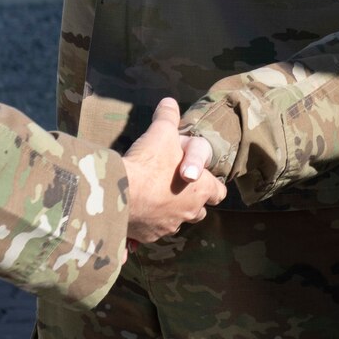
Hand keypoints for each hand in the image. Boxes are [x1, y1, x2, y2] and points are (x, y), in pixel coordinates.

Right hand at [121, 98, 225, 243]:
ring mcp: (168, 226)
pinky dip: (147, 224)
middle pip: (199, 211)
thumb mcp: (161, 133)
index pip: (219, 192)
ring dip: (169, 212)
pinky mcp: (148, 236)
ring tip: (154, 199)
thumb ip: (168, 117)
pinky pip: (151, 231)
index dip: (212, 185)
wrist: (119, 194)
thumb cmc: (149, 163)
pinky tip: (136, 213)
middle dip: (191, 201)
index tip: (201, 178)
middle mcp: (188, 212)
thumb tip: (169, 102)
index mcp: (201, 188)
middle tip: (175, 187)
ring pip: (176, 222)